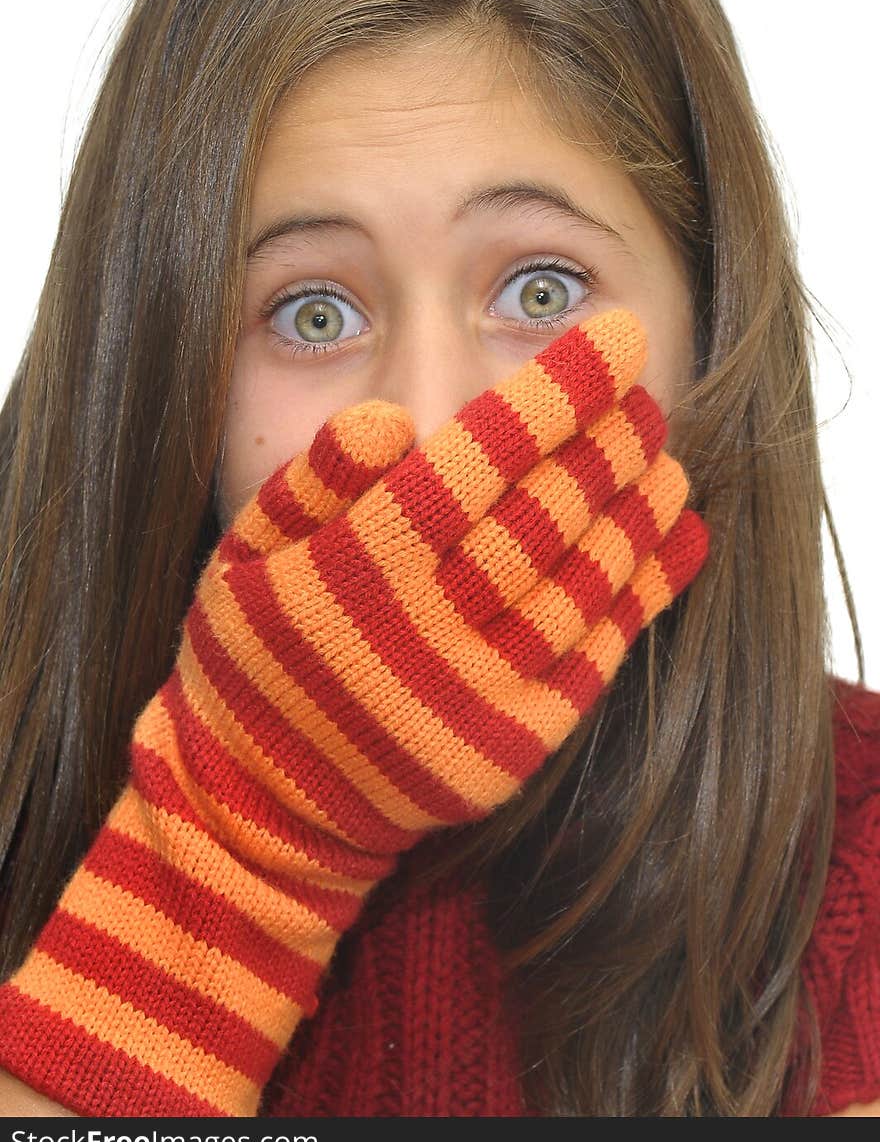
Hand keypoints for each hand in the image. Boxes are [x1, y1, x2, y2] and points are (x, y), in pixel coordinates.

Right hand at [0, 305, 708, 1117]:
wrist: (259, 808)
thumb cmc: (250, 660)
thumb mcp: (243, 556)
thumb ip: (312, 481)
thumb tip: (391, 413)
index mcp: (359, 566)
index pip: (481, 453)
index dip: (560, 388)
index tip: (618, 333)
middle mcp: (428, 626)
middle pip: (548, 509)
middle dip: (610, 436)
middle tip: (646, 388)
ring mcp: (479, 691)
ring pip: (585, 578)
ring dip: (637, 506)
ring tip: (665, 452)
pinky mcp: (515, 744)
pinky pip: (598, 654)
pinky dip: (646, 589)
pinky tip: (677, 536)